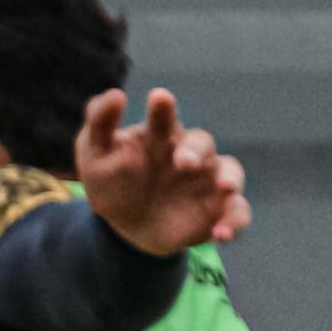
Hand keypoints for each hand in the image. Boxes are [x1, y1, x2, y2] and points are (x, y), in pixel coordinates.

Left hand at [73, 88, 249, 258]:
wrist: (126, 226)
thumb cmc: (114, 180)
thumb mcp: (94, 154)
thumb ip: (99, 123)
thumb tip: (114, 94)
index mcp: (160, 136)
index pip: (164, 118)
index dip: (163, 109)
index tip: (159, 98)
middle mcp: (191, 154)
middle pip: (202, 143)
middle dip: (195, 150)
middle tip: (183, 162)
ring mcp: (207, 182)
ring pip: (230, 173)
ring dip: (230, 179)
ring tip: (225, 188)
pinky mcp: (217, 211)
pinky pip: (236, 213)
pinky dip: (234, 222)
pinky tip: (220, 236)